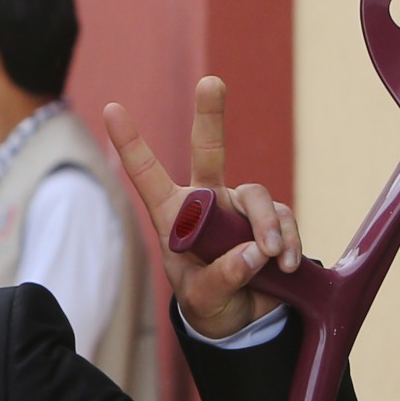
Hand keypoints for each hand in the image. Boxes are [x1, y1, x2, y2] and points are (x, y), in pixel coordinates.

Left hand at [105, 76, 301, 340]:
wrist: (242, 317)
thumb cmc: (209, 302)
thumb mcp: (204, 298)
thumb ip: (223, 277)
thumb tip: (255, 252)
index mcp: (174, 217)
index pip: (147, 176)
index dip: (131, 143)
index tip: (111, 107)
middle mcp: (206, 203)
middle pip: (209, 151)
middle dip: (210, 115)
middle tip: (210, 82)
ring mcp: (239, 207)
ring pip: (255, 197)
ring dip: (267, 227)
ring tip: (271, 257)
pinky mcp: (270, 218)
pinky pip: (282, 219)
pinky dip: (288, 240)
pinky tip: (285, 264)